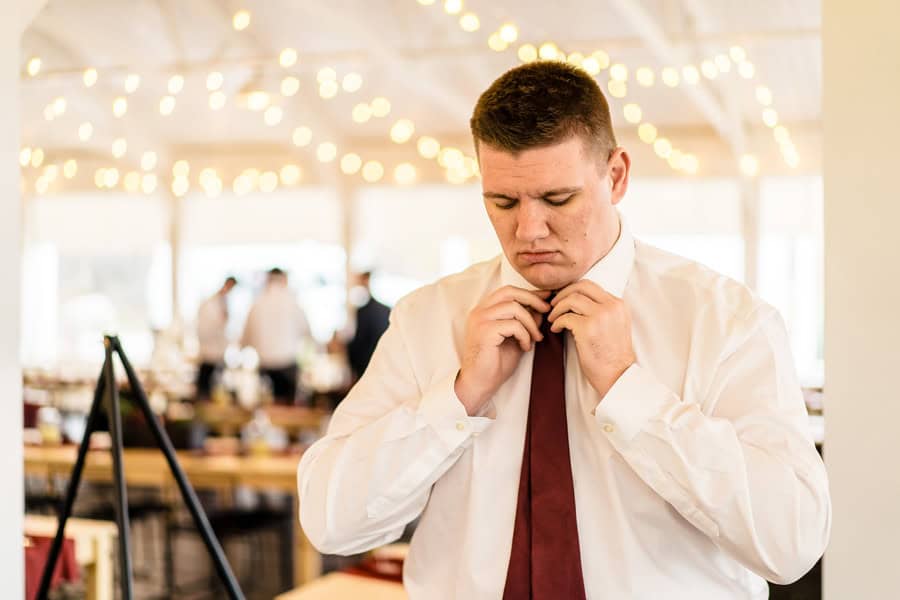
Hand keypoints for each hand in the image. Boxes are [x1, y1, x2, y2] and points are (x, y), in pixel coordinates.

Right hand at [455, 286, 551, 415]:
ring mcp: (480, 320)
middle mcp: (479, 311)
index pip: (508, 291)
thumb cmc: (495, 362)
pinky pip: (513, 325)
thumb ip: (525, 321)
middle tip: (547, 310)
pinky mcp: (484, 332)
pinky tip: (525, 347)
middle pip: (510, 292)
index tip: (546, 298)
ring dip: (530, 322)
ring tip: (536, 337)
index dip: (529, 293)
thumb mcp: (515, 337)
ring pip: (514, 308)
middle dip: (532, 299)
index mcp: (484, 310)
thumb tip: (541, 307)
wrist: (480, 383)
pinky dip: (524, 335)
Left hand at [547, 280, 635, 398]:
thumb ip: (603, 311)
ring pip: (571, 299)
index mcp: (618, 305)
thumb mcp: (615, 325)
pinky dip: (557, 322)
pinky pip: (565, 318)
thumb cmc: (613, 355)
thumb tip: (578, 301)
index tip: (563, 298)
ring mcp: (600, 317)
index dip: (572, 290)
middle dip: (562, 294)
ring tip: (553, 319)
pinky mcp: (588, 329)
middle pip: (580, 287)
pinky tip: (556, 329)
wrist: (619, 376)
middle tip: (553, 304)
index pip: (590, 285)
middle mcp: (611, 307)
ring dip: (557, 308)